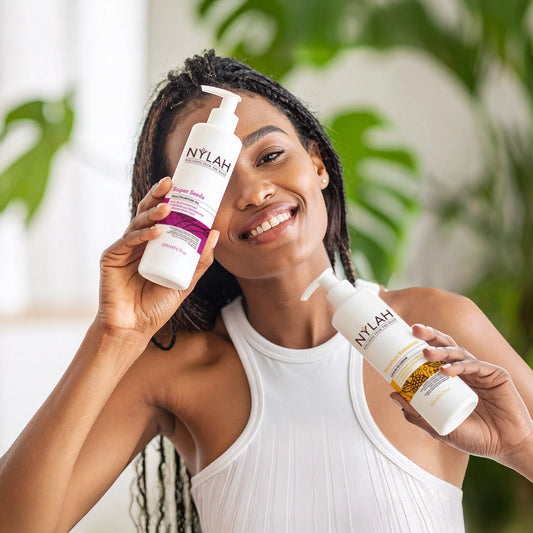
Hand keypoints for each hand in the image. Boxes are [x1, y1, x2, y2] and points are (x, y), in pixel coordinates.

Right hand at [96, 177, 217, 342]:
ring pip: (137, 222)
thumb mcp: (186, 281)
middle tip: (171, 183)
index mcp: (153, 244)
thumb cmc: (157, 305)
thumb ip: (200, 260)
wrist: (134, 327)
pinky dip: (142, 234)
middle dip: (158, 196)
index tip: (183, 186)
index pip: (161, 216)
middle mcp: (137, 242)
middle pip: (147, 213)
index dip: (169, 199)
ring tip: (168, 206)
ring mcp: (123, 248)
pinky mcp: (111, 257)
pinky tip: (156, 231)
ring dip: (152, 213)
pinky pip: (127, 241)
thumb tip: (214, 234)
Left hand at [391, 325, 532, 477]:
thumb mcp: (438, 427)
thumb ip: (417, 413)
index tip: (402, 337)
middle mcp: (464, 371)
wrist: (506, 448)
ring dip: (441, 351)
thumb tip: (392, 394)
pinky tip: (446, 370)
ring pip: (458, 352)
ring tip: (426, 353)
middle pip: (444, 346)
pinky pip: (475, 365)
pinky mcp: (495, 375)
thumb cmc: (473, 437)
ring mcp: (479, 372)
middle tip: (414, 329)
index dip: (419, 344)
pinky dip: (459, 366)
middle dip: (429, 336)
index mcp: (450, 379)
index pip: (433, 355)